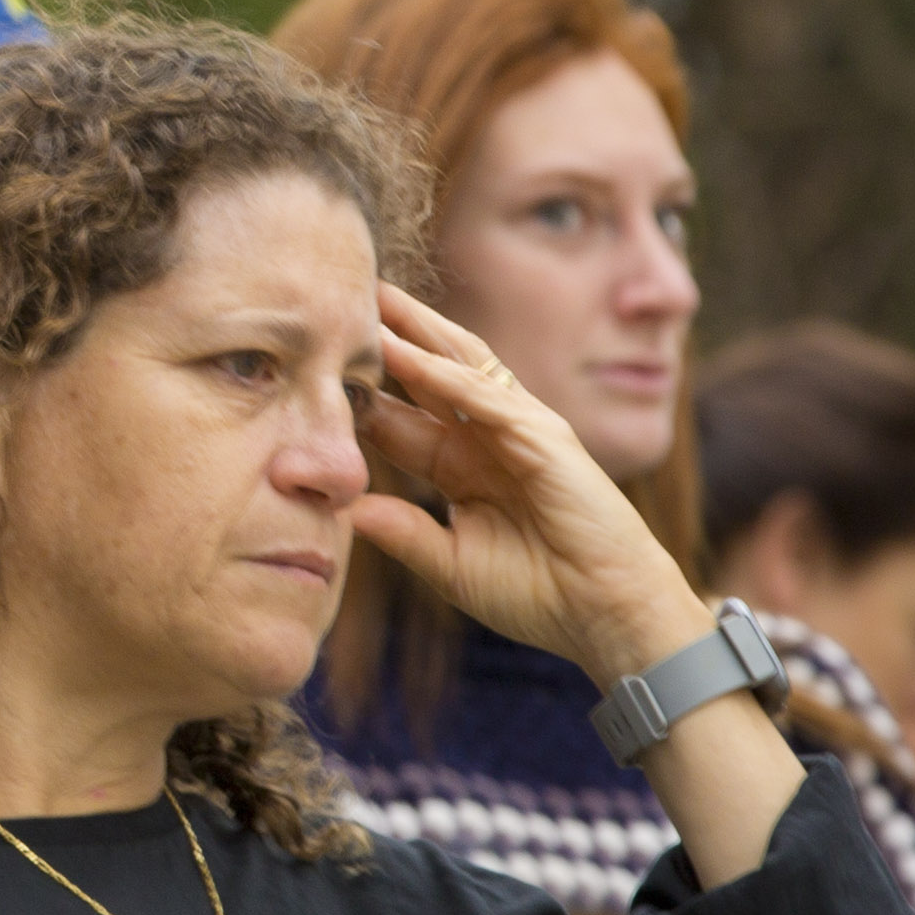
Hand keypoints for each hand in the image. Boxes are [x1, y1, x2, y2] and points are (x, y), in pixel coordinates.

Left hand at [346, 282, 707, 687]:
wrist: (603, 615)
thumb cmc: (537, 593)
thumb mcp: (450, 564)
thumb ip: (403, 533)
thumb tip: (346, 508)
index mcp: (461, 467)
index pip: (401, 417)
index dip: (360, 392)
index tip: (310, 367)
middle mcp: (486, 439)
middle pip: (429, 373)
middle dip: (390, 337)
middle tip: (342, 300)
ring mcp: (519, 432)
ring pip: (460, 368)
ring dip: (417, 335)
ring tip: (374, 300)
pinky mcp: (546, 440)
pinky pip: (489, 401)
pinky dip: (448, 378)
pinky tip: (412, 357)